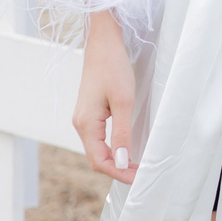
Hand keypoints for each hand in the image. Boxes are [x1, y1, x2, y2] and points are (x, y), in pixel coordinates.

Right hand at [74, 9, 138, 182]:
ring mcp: (84, 119)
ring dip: (115, 160)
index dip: (118, 173)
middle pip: (97, 158)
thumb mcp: (123, 101)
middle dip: (117, 170)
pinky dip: (112, 148)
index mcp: (85, 124)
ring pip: (98, 149)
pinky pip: (99, 139)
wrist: (103, 42)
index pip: (99, 161)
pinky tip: (126, 149)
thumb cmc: (113, 67)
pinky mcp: (90, 112)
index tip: (139, 178)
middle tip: (141, 174)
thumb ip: (122, 132)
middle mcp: (80, 124)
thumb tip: (121, 162)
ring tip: (136, 166)